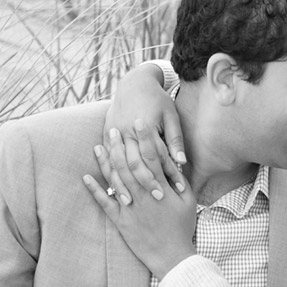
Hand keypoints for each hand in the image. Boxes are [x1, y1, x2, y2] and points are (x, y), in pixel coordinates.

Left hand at [83, 128, 195, 279]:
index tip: (139, 122)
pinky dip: (95, 190)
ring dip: (105, 163)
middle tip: (113, 128)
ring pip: (115, 180)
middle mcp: (143, 196)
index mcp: (161, 189)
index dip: (145, 139)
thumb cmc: (182, 227)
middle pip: (129, 165)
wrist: (172, 257)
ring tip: (98, 146)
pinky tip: (86, 177)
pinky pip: (105, 203)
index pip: (152, 158)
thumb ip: (179, 181)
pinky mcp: (121, 221)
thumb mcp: (188, 202)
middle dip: (120, 145)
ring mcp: (130, 208)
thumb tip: (173, 162)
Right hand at [106, 61, 185, 194]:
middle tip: (153, 201)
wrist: (134, 83)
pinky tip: (114, 188)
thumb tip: (182, 161)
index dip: (163, 175)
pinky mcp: (105, 135)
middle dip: (143, 184)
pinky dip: (110, 174)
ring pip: (117, 165)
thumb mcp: (171, 116)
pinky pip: (107, 159)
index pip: (154, 156)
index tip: (171, 191)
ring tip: (129, 202)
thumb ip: (174, 139)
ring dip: (122, 184)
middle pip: (134, 164)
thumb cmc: (157, 100)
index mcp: (145, 126)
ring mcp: (113, 133)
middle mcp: (127, 131)